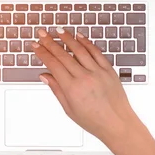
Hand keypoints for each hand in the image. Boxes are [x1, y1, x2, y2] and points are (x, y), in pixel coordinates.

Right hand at [32, 27, 140, 144]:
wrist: (117, 124)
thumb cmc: (94, 121)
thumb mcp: (69, 109)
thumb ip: (56, 89)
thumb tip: (45, 76)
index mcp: (72, 89)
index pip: (53, 65)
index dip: (43, 53)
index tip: (36, 46)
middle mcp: (85, 78)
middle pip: (63, 55)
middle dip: (50, 42)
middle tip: (42, 33)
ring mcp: (98, 72)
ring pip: (79, 50)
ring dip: (67, 38)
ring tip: (58, 30)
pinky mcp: (109, 70)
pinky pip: (96, 52)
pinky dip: (87, 43)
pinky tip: (79, 37)